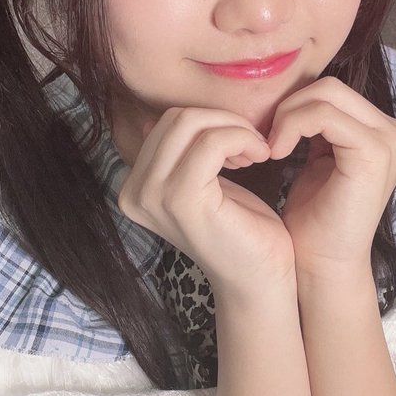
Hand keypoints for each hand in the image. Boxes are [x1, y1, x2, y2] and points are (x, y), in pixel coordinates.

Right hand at [117, 108, 295, 298]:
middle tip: (252, 146)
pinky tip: (261, 157)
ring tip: (256, 153)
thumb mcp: (200, 183)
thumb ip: (175, 156)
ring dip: (235, 129)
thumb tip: (149, 121)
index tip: (238, 147)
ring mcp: (153, 196)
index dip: (208, 123)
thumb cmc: (237, 230)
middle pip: (176, 118)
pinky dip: (243, 139)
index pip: (165, 123)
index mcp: (134, 188)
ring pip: (191, 123)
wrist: (259, 278)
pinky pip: (213, 142)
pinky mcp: (182, 198)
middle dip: (222, 121)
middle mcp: (133, 192)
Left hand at [266, 78, 395, 276]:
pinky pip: (322, 115)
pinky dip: (292, 127)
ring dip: (288, 117)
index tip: (270, 136)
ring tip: (271, 149)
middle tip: (267, 141)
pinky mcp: (375, 152)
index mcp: (386, 133)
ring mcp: (391, 141)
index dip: (296, 107)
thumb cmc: (314, 220)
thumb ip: (318, 127)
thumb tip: (297, 92)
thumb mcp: (318, 161)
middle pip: (330, 87)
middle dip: (290, 108)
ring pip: (325, 96)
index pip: (333, 92)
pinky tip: (277, 153)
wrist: (321, 264)